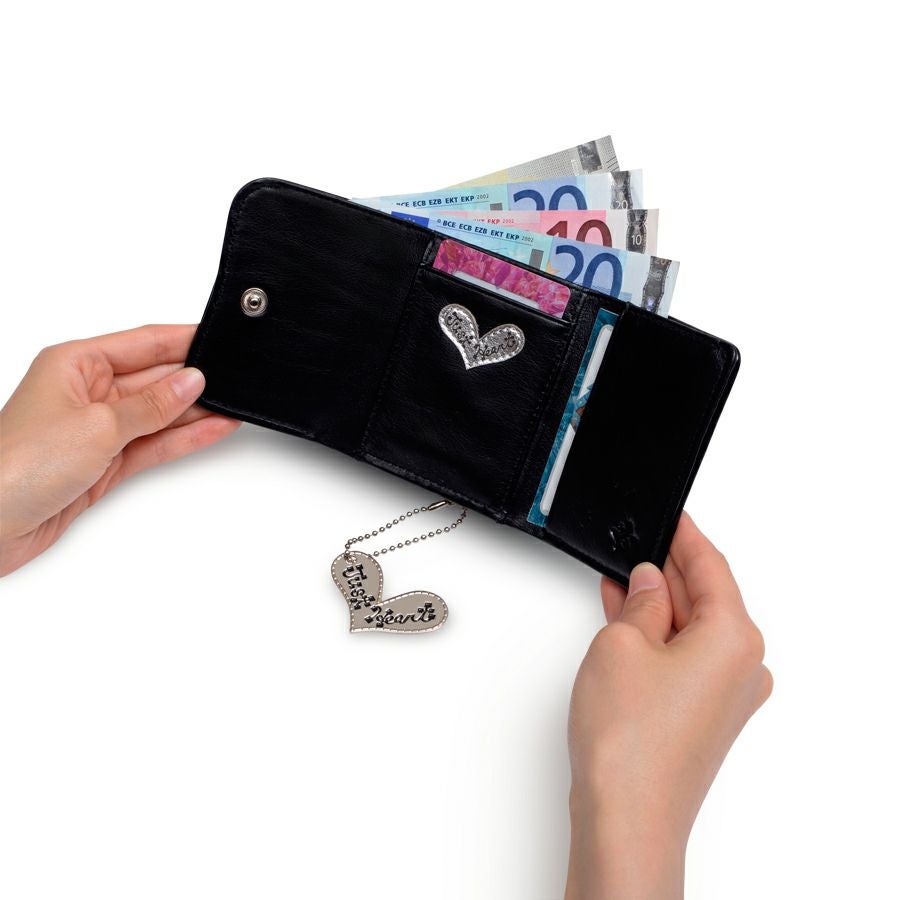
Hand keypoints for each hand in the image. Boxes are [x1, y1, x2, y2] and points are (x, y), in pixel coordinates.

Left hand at [0, 324, 239, 575]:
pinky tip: (213, 429)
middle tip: (237, 377)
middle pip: (154, 379)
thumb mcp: (97, 425)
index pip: (142, 343)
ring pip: (158, 415)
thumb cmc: (17, 465)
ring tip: (236, 404)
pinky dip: (183, 439)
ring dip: (196, 412)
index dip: (183, 340)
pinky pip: (153, 445)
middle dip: (195, 379)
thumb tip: (192, 382)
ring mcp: (96, 430)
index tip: (220, 338)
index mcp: (74, 364)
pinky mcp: (103, 465)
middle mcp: (86, 393)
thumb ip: (151, 405)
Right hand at [565, 513, 771, 899]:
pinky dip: (657, 637)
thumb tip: (648, 582)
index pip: (711, 567)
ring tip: (618, 581)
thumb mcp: (622, 642)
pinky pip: (685, 658)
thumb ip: (639, 601)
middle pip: (706, 598)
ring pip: (692, 629)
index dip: (685, 537)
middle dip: (666, 571)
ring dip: (656, 605)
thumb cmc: (630, 739)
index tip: (671, 516)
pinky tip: (626, 621)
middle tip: (634, 546)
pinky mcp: (705, 716)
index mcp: (736, 637)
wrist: (627, 814)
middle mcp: (743, 666)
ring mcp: (727, 696)